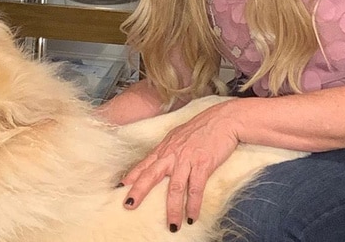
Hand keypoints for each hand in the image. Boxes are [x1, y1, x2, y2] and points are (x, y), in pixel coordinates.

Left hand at [119, 101, 239, 231]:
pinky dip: (193, 205)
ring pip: (174, 188)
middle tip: (129, 205)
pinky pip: (195, 189)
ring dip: (172, 209)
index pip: (144, 163)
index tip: (120, 187)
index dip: (132, 175)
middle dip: (139, 191)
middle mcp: (172, 154)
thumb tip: (161, 159)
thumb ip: (169, 149)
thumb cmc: (203, 127)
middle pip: (151, 175)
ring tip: (172, 226)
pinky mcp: (202, 164)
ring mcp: (187, 159)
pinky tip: (192, 217)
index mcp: (165, 147)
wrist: (224, 119)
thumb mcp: (179, 136)